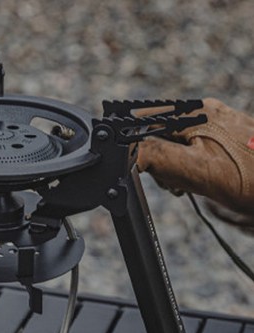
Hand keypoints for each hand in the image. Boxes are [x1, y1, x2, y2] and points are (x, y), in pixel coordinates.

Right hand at [137, 98, 253, 216]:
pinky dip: (185, 169)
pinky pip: (188, 152)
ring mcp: (212, 125)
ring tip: (187, 184)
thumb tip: (126, 152)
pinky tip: (196, 182)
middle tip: (173, 181)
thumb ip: (157, 156)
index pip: (144, 121)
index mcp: (195, 112)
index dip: (133, 144)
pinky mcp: (219, 139)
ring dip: (170, 168)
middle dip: (156, 160)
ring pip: (171, 145)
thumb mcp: (197, 170)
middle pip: (156, 133)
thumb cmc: (251, 179)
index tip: (137, 168)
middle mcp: (203, 112)